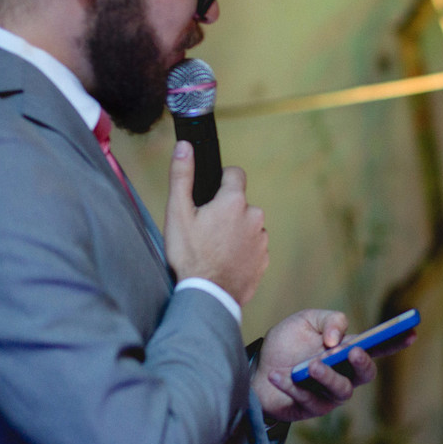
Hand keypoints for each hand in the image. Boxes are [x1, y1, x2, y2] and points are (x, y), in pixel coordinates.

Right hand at [163, 141, 267, 306]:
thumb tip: (185, 147)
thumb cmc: (190, 257)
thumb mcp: (178, 213)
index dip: (221, 181)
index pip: (235, 174)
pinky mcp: (264, 260)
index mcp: (234, 202)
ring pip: (247, 225)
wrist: (207, 296)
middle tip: (206, 229)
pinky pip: (253, 246)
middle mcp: (254, 217)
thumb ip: (182, 176)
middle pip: (240, 203)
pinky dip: (241, 251)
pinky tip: (225, 261)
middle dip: (226, 211)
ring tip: (214, 249)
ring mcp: (261, 239)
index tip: (210, 195)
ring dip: (235, 231)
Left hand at [251, 310, 401, 423]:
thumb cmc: (287, 344)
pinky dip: (290, 385)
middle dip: (362, 364)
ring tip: (312, 365)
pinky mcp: (310, 408)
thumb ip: (329, 320)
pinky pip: (306, 398)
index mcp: (347, 351)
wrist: (257, 370)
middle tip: (352, 352)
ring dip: (328, 377)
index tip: (411, 332)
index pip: (377, 347)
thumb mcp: (306, 320)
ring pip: (340, 391)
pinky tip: (278, 375)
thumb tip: (338, 338)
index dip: (395, 341)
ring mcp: (329, 395)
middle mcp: (344, 375)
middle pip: (365, 375)